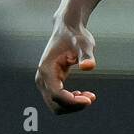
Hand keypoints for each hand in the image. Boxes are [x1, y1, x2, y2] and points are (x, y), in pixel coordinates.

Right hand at [35, 0, 101, 114]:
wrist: (67, 28)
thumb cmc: (76, 35)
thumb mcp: (84, 44)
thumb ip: (86, 56)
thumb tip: (88, 66)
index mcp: (47, 70)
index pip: (56, 95)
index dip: (72, 101)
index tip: (89, 100)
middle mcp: (42, 78)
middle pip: (54, 104)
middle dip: (73, 105)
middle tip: (91, 97)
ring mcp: (44, 81)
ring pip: (55, 105)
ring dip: (72, 105)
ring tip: (89, 96)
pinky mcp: (49, 82)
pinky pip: (57, 99)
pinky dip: (70, 101)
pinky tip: (83, 94)